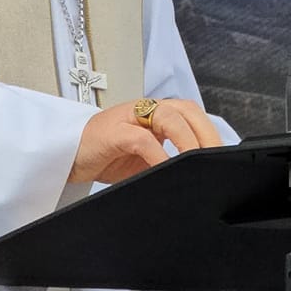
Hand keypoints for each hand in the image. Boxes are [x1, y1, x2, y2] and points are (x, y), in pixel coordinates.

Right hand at [67, 98, 223, 184]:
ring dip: (187, 141)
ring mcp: (130, 117)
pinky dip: (158, 154)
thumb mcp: (144, 161)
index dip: (211, 132)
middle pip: (187, 111)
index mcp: (157, 114)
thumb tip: (196, 180)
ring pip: (169, 117)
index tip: (224, 156)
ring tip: (196, 163)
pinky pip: (142, 139)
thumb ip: (167, 163)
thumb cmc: (106, 155)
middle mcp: (146, 110)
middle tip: (216, 160)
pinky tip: (165, 169)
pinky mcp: (114, 131)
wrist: (67, 155)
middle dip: (206, 135)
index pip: (193, 115)